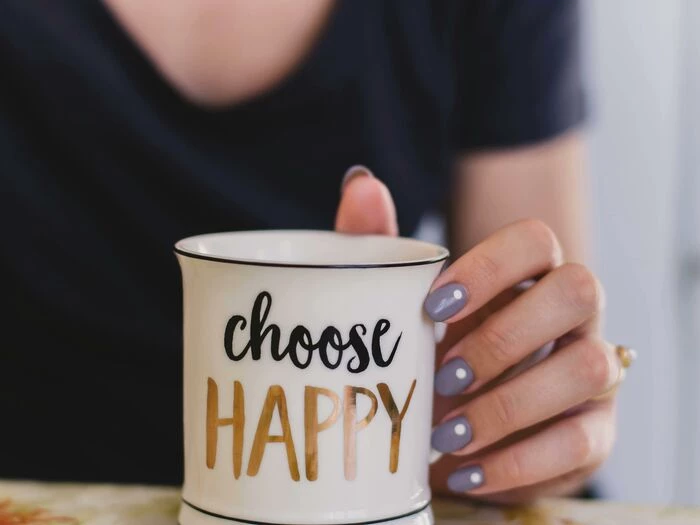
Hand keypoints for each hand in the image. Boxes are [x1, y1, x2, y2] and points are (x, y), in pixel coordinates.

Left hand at [335, 166, 617, 503]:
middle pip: (579, 290)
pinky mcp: (594, 432)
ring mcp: (592, 371)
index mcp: (527, 274)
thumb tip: (361, 183)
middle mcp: (573, 314)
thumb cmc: (433, 353)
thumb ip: (379, 247)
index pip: (536, 240)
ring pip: (588, 367)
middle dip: (505, 336)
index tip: (432, 306)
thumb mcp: (399, 306)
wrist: (459, 431)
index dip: (490, 266)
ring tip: (447, 435)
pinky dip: (519, 461)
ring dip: (510, 403)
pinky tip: (468, 471)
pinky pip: (580, 442)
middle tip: (442, 375)